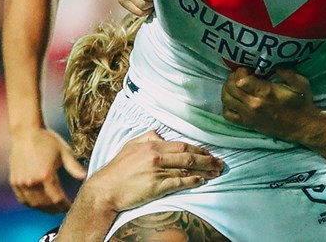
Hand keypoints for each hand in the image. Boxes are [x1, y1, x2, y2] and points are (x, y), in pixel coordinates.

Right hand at [10, 127, 88, 213]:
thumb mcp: (64, 151)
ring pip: (33, 204)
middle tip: (62, 210)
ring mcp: (21, 182)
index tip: (71, 207)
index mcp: (46, 175)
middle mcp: (32, 181)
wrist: (26, 132)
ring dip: (43, 209)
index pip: (57, 199)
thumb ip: (74, 167)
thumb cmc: (47, 140)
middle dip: (55, 210)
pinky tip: (39, 204)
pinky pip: (23, 199)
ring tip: (52, 209)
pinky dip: (31, 204)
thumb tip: (85, 177)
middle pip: (45, 204)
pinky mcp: (14, 181)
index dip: (65, 206)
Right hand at [74, 130, 222, 213]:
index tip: (209, 153)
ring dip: (204, 170)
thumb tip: (160, 134)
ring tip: (216, 172)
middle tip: (220, 163)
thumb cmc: (117, 170)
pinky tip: (201, 181)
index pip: (181, 144)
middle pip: (188, 155)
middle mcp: (156, 156)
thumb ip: (146, 137)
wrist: (105, 190)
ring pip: (186, 168)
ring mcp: (156, 171)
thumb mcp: (130, 146)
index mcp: (151, 145)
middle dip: (207, 159)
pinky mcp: (156, 187)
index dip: (198, 149)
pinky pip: (178, 182)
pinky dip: (192, 181)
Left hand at [220, 67, 321, 141]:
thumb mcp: (300, 83)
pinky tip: (234, 99)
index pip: (241, 80)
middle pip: (231, 88)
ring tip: (235, 84)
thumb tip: (273, 63)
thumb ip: (286, 71)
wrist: (302, 127)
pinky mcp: (247, 124)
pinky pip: (228, 115)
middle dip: (232, 77)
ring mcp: (248, 115)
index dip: (241, 71)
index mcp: (266, 92)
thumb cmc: (301, 103)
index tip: (249, 69)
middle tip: (241, 75)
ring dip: (227, 89)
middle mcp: (253, 104)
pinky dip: (226, 105)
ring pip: (226, 100)